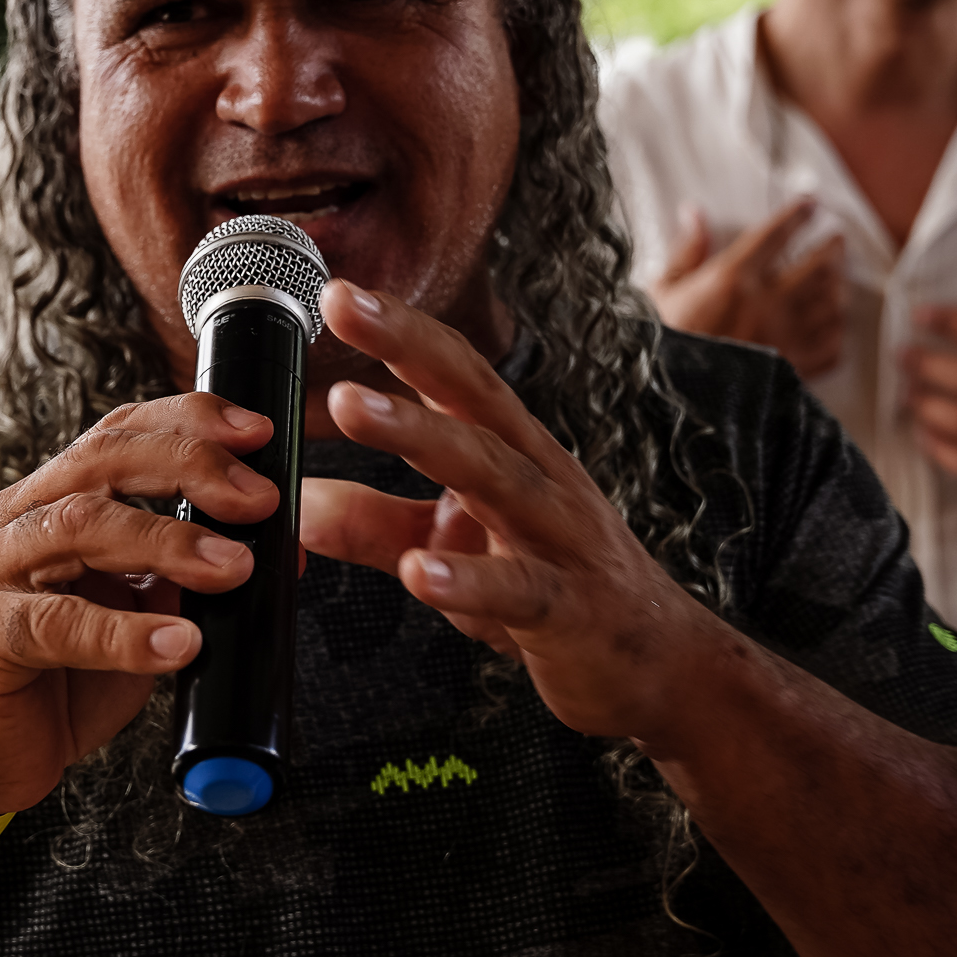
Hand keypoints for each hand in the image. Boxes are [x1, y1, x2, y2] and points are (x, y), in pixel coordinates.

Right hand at [0, 396, 273, 819]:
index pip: (115, 434)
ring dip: (170, 541)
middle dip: (190, 467)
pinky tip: (179, 643)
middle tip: (259, 499)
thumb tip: (261, 550)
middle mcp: (8, 520)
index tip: (258, 433)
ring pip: (81, 524)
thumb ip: (175, 579)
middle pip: (101, 460)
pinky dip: (126, 633)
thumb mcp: (127, 617)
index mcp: (42, 503)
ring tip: (234, 568)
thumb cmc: (50, 685)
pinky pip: (58, 622)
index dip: (187, 421)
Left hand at [298, 281, 709, 755]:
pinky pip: (519, 591)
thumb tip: (296, 504)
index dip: (402, 329)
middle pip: (473, 400)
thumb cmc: (556, 590)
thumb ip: (375, 525)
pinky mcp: (571, 610)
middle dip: (407, 346)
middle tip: (341, 304)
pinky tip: (421, 573)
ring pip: (494, 476)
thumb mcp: (453, 549)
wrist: (660, 665)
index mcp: (513, 452)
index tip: (337, 290)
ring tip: (354, 407)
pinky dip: (470, 582)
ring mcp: (561, 540)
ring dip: (423, 436)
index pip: (456, 374)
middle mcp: (540, 478)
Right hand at [650, 197, 845, 379]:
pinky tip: (833, 326)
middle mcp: (767, 305)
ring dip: (837, 286)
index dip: (798, 214)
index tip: (809, 204)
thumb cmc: (660, 352)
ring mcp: (785, 340)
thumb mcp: (660, 294)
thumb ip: (685, 253)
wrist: (672, 409)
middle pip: (817, 266)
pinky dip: (836, 333)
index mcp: (733, 280)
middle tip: (836, 240)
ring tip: (837, 277)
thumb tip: (695, 215)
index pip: (776, 234)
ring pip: (830, 304)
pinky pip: (830, 348)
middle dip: (831, 247)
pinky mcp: (793, 372)